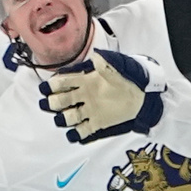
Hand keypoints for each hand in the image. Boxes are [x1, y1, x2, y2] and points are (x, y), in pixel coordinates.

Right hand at [39, 49, 165, 143]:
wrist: (143, 94)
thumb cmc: (129, 77)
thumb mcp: (118, 67)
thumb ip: (106, 64)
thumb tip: (97, 56)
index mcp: (85, 80)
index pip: (63, 82)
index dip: (53, 85)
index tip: (46, 88)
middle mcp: (83, 95)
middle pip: (61, 100)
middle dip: (53, 103)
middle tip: (51, 104)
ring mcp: (89, 110)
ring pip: (69, 116)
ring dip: (63, 118)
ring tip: (64, 118)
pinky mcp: (97, 122)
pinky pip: (83, 130)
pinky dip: (77, 134)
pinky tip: (74, 134)